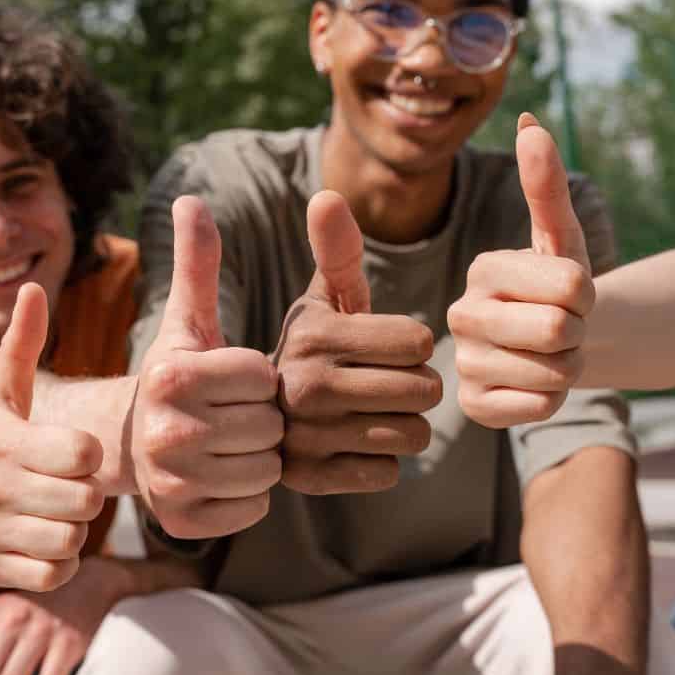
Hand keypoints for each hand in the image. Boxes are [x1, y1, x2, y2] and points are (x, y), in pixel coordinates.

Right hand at [0, 283, 105, 591]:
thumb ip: (21, 343)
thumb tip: (34, 288)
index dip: (88, 453)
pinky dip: (59, 564)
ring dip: (74, 530)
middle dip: (87, 494)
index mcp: (7, 442)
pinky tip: (48, 543)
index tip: (73, 451)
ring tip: (59, 515)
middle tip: (71, 486)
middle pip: (85, 501)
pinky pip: (50, 576)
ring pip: (70, 541)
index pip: (83, 453)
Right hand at [132, 196, 284, 538]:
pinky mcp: (182, 522)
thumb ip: (197, 264)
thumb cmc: (174, 378)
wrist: (127, 446)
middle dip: (261, 419)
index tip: (230, 381)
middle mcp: (165, 429)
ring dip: (259, 458)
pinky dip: (247, 496)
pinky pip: (253, 509)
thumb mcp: (185, 323)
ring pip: (266, 470)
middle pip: (269, 425)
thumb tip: (190, 200)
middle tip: (232, 417)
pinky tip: (221, 477)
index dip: (256, 378)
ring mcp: (171, 482)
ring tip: (228, 445)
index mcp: (172, 374)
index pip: (262, 376)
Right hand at [272, 190, 440, 494]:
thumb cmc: (311, 349)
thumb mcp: (320, 301)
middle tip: (387, 384)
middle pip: (423, 391)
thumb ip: (336, 252)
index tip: (388, 348)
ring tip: (375, 412)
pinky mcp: (310, 479)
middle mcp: (306, 386)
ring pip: (412, 435)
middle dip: (418, 387)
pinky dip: (381, 461)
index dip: (414, 346)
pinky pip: (387, 473)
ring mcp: (306, 437)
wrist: (251, 417)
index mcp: (314, 334)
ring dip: (405, 425)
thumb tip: (328, 195)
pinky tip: (355, 444)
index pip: (418, 343)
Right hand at [449, 112, 593, 428]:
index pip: (571, 286)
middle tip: (562, 328)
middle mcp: (460, 315)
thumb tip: (530, 122)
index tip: (569, 293)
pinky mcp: (473, 407)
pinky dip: (553, 398)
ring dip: (569, 367)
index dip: (588, 294)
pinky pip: (540, 407)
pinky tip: (535, 383)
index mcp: (482, 269)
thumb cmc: (559, 287)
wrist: (555, 343)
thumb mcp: (561, 237)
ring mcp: (462, 364)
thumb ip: (546, 184)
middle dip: (579, 333)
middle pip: (559, 331)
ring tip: (549, 355)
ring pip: (555, 372)